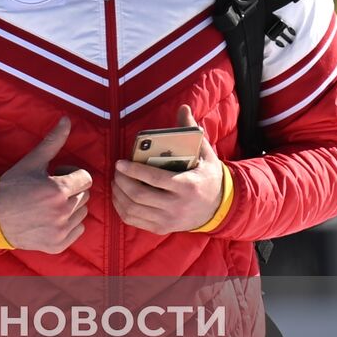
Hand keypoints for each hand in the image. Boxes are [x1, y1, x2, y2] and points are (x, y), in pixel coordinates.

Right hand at [0, 118, 90, 253]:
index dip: (72, 174)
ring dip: (72, 207)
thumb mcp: (32, 162)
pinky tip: (51, 219)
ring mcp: (61, 231)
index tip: (57, 175)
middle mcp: (62, 212)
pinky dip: (69, 225)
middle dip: (72, 190)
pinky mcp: (58, 245)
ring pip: (83, 213)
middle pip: (85, 196)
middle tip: (52, 189)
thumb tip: (67, 119)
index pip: (86, 179)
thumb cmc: (12, 187)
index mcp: (59, 190)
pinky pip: (78, 231)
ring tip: (51, 204)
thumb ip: (53, 142)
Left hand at [113, 105, 224, 234]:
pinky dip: (121, 208)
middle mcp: (177, 206)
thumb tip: (183, 108)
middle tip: (116, 171)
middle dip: (122, 181)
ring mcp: (168, 220)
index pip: (154, 179)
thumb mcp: (205, 154)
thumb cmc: (208, 177)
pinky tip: (119, 196)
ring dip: (119, 194)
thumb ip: (191, 132)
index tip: (120, 163)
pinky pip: (134, 220)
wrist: (219, 208)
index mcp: (187, 186)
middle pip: (139, 195)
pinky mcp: (161, 228)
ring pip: (133, 209)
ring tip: (116, 181)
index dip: (133, 171)